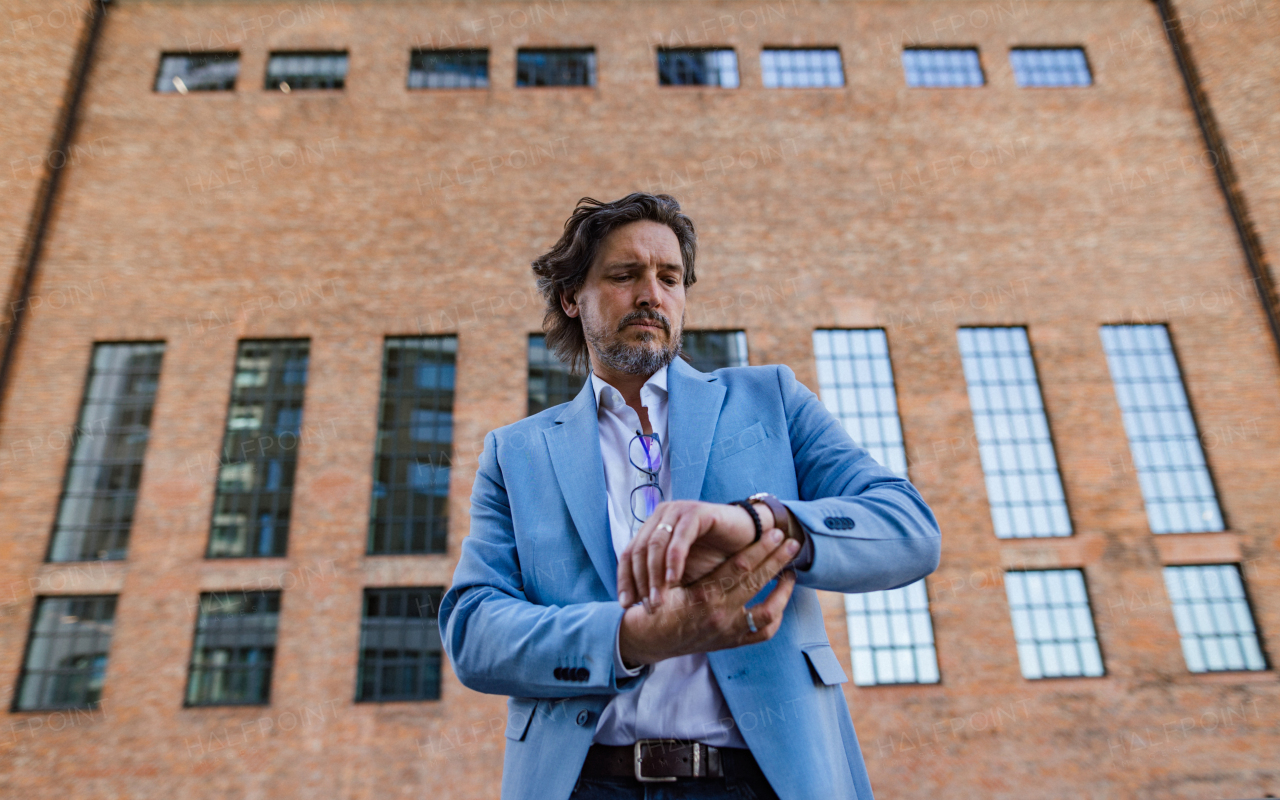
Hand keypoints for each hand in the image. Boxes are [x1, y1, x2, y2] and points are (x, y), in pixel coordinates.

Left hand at [617, 500, 755, 609]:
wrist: (750, 542)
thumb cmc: (714, 560)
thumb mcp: (682, 575)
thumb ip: (660, 583)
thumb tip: (635, 605)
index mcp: (652, 529)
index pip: (628, 555)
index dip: (625, 580)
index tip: (626, 605)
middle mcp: (660, 517)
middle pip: (638, 551)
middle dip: (640, 582)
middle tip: (647, 608)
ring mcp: (677, 512)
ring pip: (655, 546)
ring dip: (655, 576)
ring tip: (658, 601)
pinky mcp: (695, 512)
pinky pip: (679, 539)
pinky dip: (673, 561)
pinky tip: (673, 581)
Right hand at [618, 528, 799, 665]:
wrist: (649, 641)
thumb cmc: (657, 603)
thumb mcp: (667, 581)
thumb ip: (688, 562)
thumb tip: (710, 533)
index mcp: (704, 595)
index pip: (740, 566)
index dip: (761, 548)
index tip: (775, 532)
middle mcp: (720, 614)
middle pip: (757, 582)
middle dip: (777, 559)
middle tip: (792, 543)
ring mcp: (729, 631)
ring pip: (768, 611)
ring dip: (783, 592)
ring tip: (791, 574)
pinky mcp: (732, 643)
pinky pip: (762, 633)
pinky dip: (775, 617)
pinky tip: (779, 602)